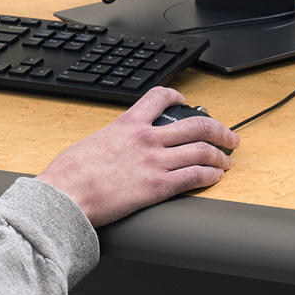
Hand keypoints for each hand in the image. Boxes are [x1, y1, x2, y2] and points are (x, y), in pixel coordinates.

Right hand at [36, 87, 237, 227]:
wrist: (65, 197)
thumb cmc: (70, 174)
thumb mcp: (91, 143)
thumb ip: (111, 140)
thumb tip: (114, 145)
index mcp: (128, 124)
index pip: (160, 97)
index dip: (178, 97)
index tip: (185, 101)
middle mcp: (147, 138)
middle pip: (196, 124)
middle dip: (219, 130)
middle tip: (228, 137)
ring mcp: (155, 162)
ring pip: (202, 150)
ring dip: (220, 156)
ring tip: (227, 162)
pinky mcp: (159, 187)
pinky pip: (195, 177)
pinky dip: (211, 176)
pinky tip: (215, 178)